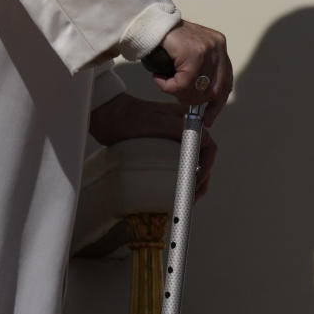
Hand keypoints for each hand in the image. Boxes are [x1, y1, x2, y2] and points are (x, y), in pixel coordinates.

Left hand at [87, 92, 218, 197]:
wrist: (107, 116)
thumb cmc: (127, 117)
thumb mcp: (154, 121)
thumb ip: (177, 128)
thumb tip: (200, 139)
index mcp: (185, 121)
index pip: (207, 144)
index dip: (207, 165)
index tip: (198, 180)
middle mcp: (182, 131)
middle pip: (202, 157)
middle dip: (201, 178)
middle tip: (193, 195)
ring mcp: (173, 140)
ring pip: (192, 163)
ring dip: (193, 181)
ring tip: (188, 197)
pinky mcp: (163, 148)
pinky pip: (179, 165)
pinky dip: (182, 178)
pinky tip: (178, 190)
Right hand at [148, 19, 232, 123]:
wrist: (149, 23)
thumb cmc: (165, 41)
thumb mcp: (189, 54)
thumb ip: (199, 71)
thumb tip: (203, 99)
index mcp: (219, 46)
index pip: (226, 82)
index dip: (218, 104)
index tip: (208, 118)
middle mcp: (218, 46)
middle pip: (215, 90)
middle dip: (195, 100)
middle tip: (180, 99)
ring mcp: (208, 49)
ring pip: (198, 89)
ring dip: (178, 92)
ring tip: (166, 84)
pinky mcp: (194, 53)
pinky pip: (183, 83)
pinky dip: (168, 86)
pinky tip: (159, 77)